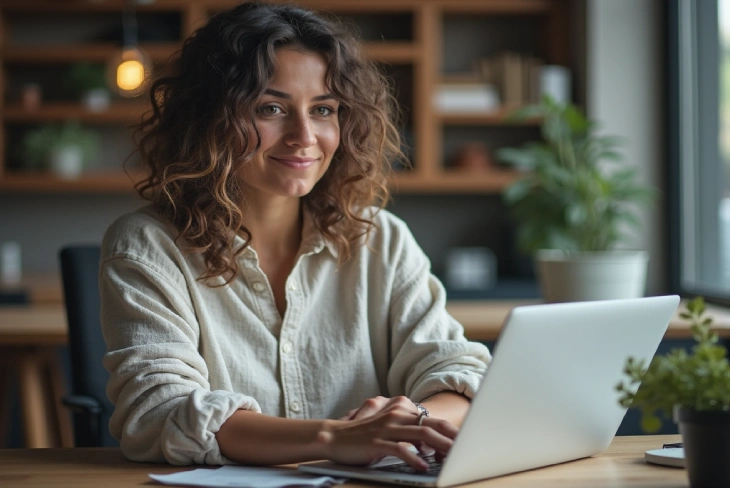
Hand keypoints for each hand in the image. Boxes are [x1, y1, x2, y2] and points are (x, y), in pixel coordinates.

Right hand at [320, 400, 457, 470]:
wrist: (334, 435)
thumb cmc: (365, 435)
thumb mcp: (390, 430)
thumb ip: (411, 434)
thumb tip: (432, 448)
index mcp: (402, 408)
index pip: (434, 420)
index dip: (452, 433)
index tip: (467, 445)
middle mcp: (397, 413)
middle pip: (433, 425)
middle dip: (453, 439)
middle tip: (470, 451)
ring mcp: (387, 426)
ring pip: (421, 435)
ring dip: (440, 448)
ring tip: (454, 459)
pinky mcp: (377, 440)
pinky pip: (400, 448)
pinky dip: (413, 457)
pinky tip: (423, 467)